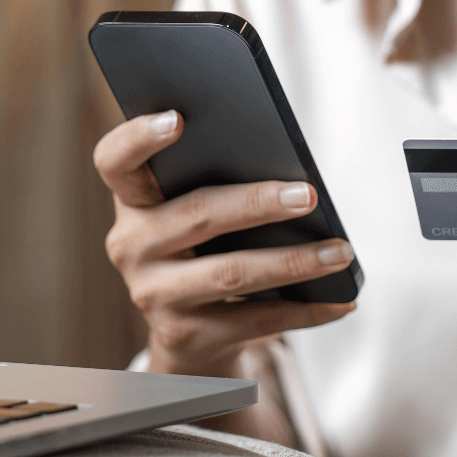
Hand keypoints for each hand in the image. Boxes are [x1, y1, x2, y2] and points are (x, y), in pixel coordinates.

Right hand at [93, 110, 355, 378]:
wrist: (190, 338)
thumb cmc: (206, 252)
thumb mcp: (200, 216)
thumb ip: (222, 186)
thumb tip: (295, 179)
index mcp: (133, 202)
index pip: (115, 161)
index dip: (138, 138)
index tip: (178, 118)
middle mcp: (131, 246)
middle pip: (196, 215)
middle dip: (258, 203)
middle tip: (309, 195)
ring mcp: (154, 295)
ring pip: (230, 272)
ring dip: (294, 261)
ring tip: (340, 252)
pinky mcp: (185, 336)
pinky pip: (254, 320)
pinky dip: (306, 310)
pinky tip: (342, 301)